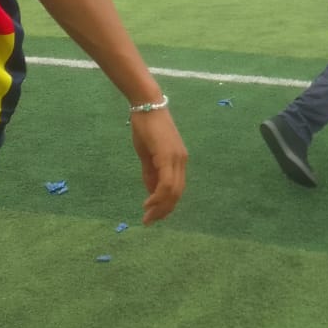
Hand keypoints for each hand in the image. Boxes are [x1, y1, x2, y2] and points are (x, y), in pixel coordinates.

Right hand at [129, 109, 187, 224]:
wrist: (146, 105)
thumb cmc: (146, 128)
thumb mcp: (147, 155)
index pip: (177, 189)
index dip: (166, 205)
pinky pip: (166, 182)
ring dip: (160, 206)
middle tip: (150, 222)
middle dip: (163, 210)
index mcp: (178, 160)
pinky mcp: (168, 155)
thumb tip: (151, 192)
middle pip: (177, 193)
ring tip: (148, 217)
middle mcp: (181, 161)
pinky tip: (149, 203)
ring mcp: (176, 158)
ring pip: (173, 190)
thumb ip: (150, 173)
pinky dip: (158, 196)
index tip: (154, 216)